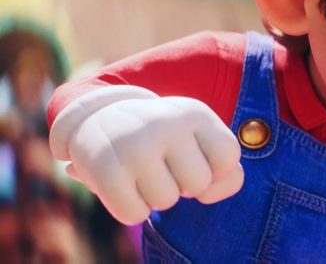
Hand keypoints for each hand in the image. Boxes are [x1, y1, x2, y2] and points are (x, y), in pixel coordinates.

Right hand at [50, 88, 242, 223]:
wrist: (94, 118)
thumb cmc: (161, 138)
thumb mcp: (198, 141)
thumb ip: (225, 172)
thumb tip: (207, 194)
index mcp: (195, 112)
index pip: (228, 157)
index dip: (213, 168)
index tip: (192, 155)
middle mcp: (167, 124)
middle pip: (198, 184)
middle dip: (182, 183)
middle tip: (162, 163)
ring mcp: (135, 146)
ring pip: (166, 201)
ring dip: (154, 195)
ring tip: (140, 170)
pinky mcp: (105, 171)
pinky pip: (134, 215)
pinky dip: (130, 208)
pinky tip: (121, 184)